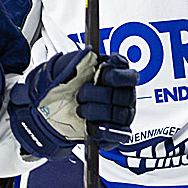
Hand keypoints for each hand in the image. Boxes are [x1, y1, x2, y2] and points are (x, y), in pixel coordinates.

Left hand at [8, 48, 136, 158]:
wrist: (57, 108)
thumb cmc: (70, 85)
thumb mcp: (72, 66)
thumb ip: (82, 59)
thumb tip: (88, 52)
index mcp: (118, 76)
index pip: (130, 76)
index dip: (120, 76)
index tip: (105, 76)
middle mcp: (124, 95)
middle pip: (125, 96)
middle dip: (99, 95)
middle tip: (81, 94)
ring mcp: (123, 114)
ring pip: (120, 115)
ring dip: (97, 112)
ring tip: (80, 110)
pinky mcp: (116, 132)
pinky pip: (120, 135)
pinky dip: (108, 132)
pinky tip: (95, 128)